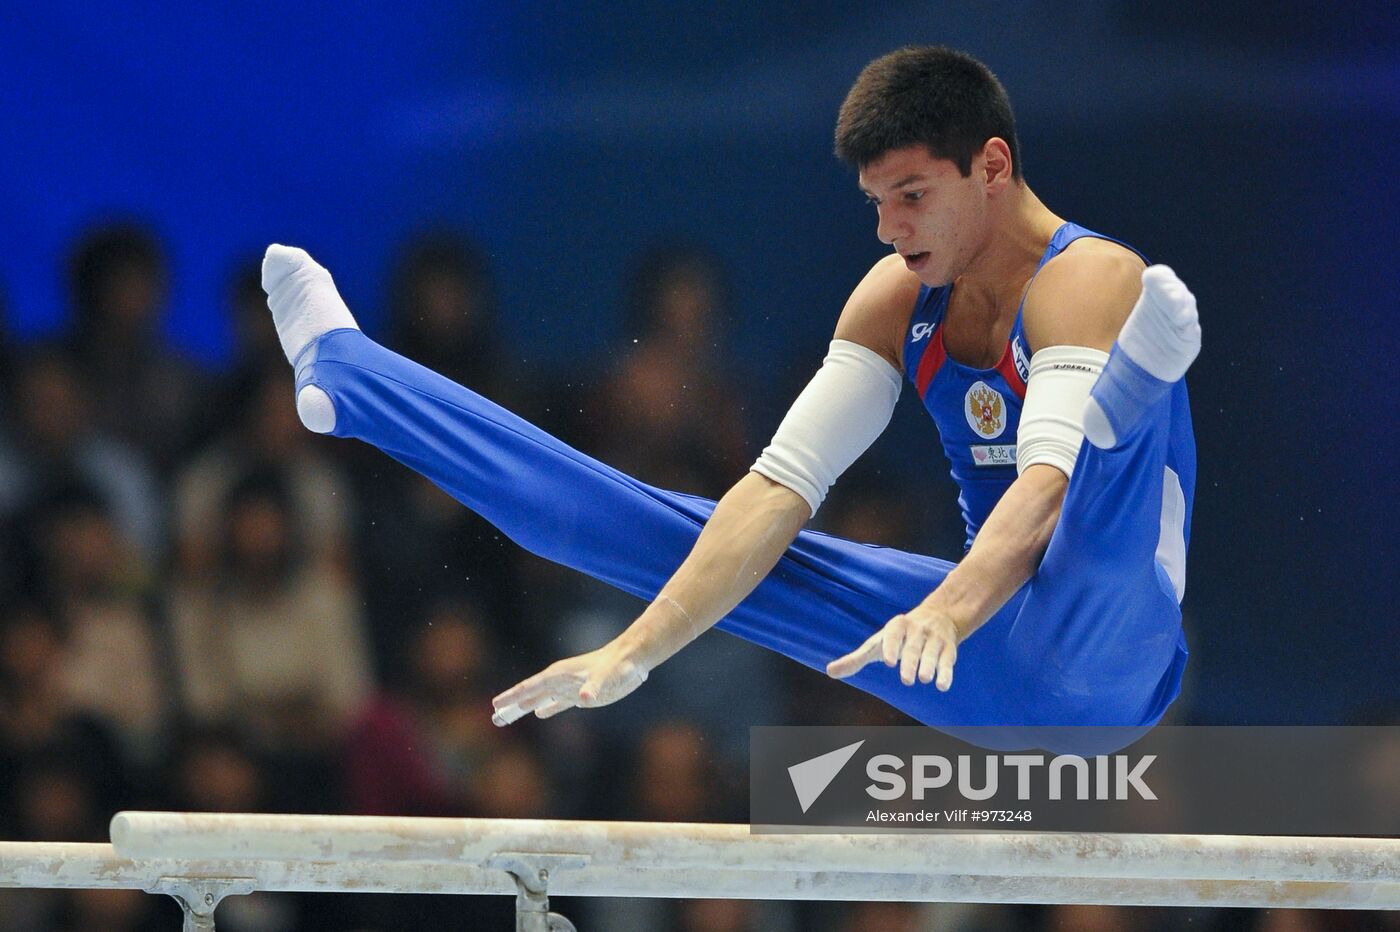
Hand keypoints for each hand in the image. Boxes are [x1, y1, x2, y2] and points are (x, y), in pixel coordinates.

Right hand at [491, 642, 648, 725]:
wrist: (631, 660)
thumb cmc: (617, 666)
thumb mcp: (606, 676)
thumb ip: (593, 686)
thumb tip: (584, 697)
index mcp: (559, 675)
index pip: (529, 687)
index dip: (512, 697)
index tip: (495, 705)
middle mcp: (560, 680)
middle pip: (529, 694)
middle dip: (511, 706)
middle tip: (494, 718)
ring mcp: (569, 687)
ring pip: (540, 699)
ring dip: (524, 708)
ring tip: (506, 718)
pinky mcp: (580, 695)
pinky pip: (558, 703)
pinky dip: (547, 708)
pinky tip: (540, 713)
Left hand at [825, 605, 961, 690]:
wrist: (939, 616)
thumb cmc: (899, 637)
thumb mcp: (877, 644)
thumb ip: (855, 659)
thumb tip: (829, 672)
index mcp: (897, 626)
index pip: (893, 634)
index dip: (891, 647)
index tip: (887, 662)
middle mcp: (917, 630)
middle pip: (913, 647)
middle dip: (911, 662)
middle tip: (906, 680)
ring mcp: (934, 638)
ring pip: (932, 653)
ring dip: (929, 666)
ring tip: (924, 679)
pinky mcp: (948, 648)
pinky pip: (947, 660)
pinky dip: (946, 673)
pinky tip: (942, 686)